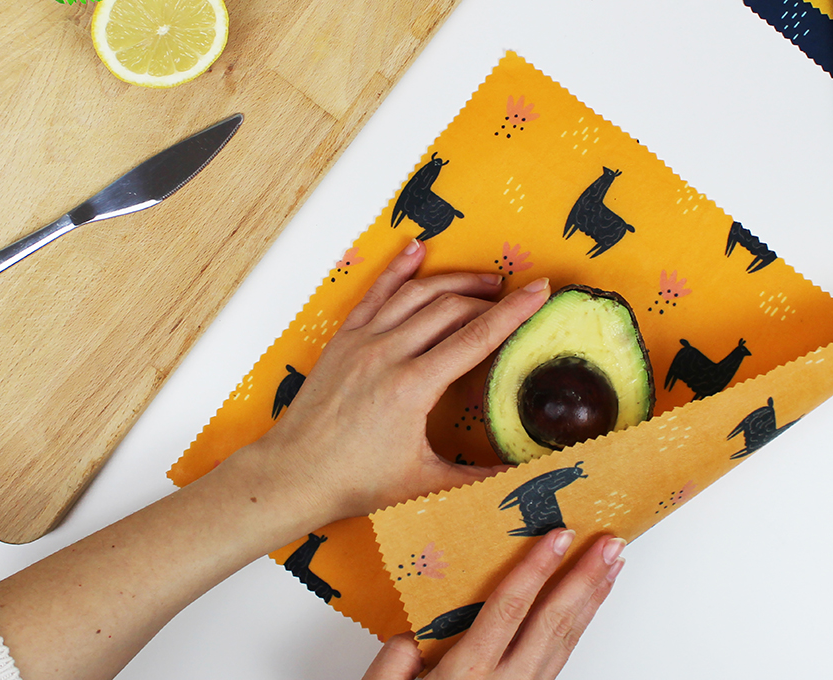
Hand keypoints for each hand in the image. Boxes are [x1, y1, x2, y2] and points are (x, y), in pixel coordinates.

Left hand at [227, 239, 550, 527]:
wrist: (292, 476)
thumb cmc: (354, 482)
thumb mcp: (425, 483)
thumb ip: (477, 478)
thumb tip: (521, 479)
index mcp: (413, 387)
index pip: (477, 336)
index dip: (514, 312)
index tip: (540, 292)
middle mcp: (387, 354)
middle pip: (452, 308)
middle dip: (490, 298)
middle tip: (517, 297)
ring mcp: (362, 341)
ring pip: (417, 293)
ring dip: (455, 281)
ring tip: (485, 282)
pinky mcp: (343, 339)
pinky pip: (376, 293)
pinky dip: (399, 269)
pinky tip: (418, 251)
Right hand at [363, 530, 625, 679]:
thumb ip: (398, 655)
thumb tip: (417, 622)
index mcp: (467, 674)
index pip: (509, 608)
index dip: (536, 568)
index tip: (558, 536)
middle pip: (553, 622)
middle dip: (584, 578)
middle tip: (609, 544)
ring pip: (566, 641)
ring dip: (593, 600)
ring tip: (612, 565)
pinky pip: (561, 658)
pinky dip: (579, 627)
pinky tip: (587, 607)